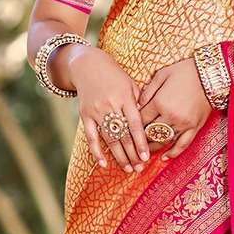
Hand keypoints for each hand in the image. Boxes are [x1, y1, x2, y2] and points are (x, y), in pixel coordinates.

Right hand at [68, 46, 148, 172]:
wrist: (87, 65)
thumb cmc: (114, 75)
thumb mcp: (130, 84)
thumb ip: (139, 103)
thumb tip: (148, 124)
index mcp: (124, 98)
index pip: (135, 125)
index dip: (140, 142)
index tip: (146, 157)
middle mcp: (110, 106)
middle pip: (123, 135)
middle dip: (132, 154)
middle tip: (140, 168)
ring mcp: (96, 111)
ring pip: (109, 139)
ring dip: (119, 156)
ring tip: (128, 169)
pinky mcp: (85, 115)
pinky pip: (91, 137)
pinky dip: (96, 151)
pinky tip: (103, 164)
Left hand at [137, 57, 213, 161]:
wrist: (210, 74)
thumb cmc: (184, 71)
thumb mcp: (161, 75)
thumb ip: (147, 91)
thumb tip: (137, 105)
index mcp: (159, 103)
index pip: (141, 120)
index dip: (132, 125)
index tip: (127, 129)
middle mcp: (170, 116)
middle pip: (150, 133)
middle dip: (140, 140)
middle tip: (133, 144)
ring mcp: (183, 124)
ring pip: (164, 141)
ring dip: (153, 148)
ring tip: (144, 152)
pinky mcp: (194, 127)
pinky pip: (182, 144)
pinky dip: (173, 153)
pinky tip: (165, 158)